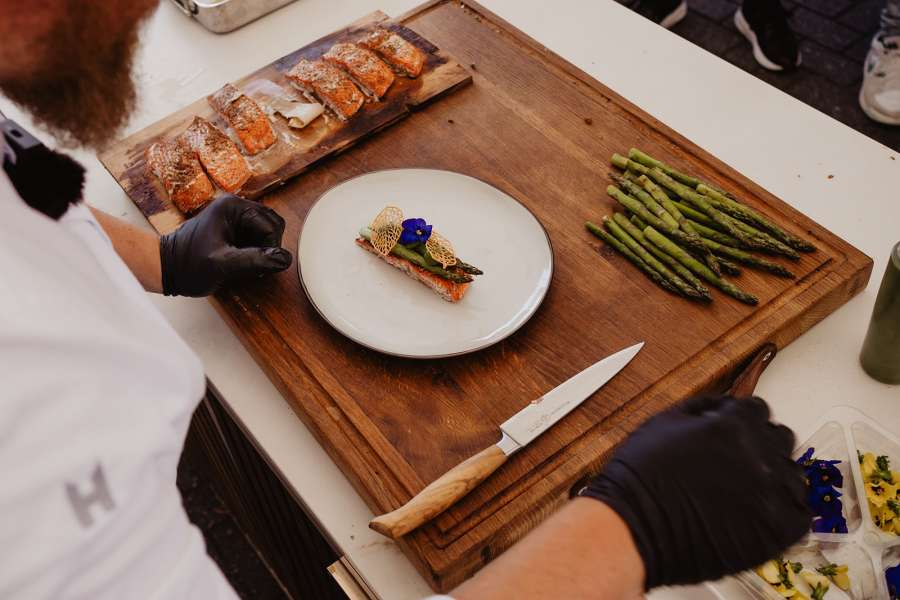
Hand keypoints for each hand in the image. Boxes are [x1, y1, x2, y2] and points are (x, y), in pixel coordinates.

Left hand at [160, 195, 291, 296]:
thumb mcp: (222, 264)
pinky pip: (258, 237)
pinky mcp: (235, 227)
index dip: (271, 248)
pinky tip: (242, 261)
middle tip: (253, 264)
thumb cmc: (186, 264)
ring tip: (245, 263)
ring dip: (263, 249)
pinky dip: (257, 251)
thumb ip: (255, 260)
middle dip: (269, 247)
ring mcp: (235, 216)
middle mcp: (236, 206)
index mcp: (233, 207)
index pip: (271, 225)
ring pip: (268, 231)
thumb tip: (284, 259)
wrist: (165, 268)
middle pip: (273, 225)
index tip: (259, 265)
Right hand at [580, 395, 809, 589]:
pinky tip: (760, 513)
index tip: (734, 434)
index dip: (742, 422)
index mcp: (734, 423)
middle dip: (760, 446)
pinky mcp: (776, 530)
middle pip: (779, 439)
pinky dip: (784, 513)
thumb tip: (724, 405)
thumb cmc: (640, 476)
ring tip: (746, 492)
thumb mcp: (664, 422)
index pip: (758, 410)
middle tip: (737, 463)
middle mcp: (760, 454)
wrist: (634, 526)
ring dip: (773, 479)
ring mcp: (771, 493)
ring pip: (792, 475)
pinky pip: (800, 514)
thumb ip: (703, 408)